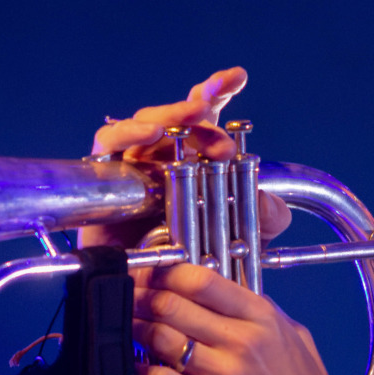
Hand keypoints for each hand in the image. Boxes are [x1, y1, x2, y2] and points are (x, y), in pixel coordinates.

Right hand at [81, 67, 290, 248]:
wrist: (158, 297)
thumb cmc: (196, 262)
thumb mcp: (248, 239)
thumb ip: (268, 217)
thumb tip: (268, 198)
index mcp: (195, 161)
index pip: (205, 116)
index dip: (217, 90)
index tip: (237, 77)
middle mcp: (162, 159)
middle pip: (173, 117)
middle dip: (194, 108)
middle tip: (211, 111)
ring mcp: (134, 169)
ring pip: (143, 125)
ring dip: (167, 114)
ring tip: (187, 115)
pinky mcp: (106, 182)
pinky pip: (108, 147)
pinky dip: (126, 133)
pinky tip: (150, 134)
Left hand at [132, 262, 351, 374]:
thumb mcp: (296, 339)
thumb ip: (262, 313)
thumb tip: (231, 292)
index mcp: (263, 319)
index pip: (201, 279)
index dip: (164, 271)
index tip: (150, 273)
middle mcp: (243, 342)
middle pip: (172, 303)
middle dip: (141, 296)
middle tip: (128, 297)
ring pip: (161, 337)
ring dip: (135, 329)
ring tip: (127, 327)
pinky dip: (141, 371)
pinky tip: (137, 368)